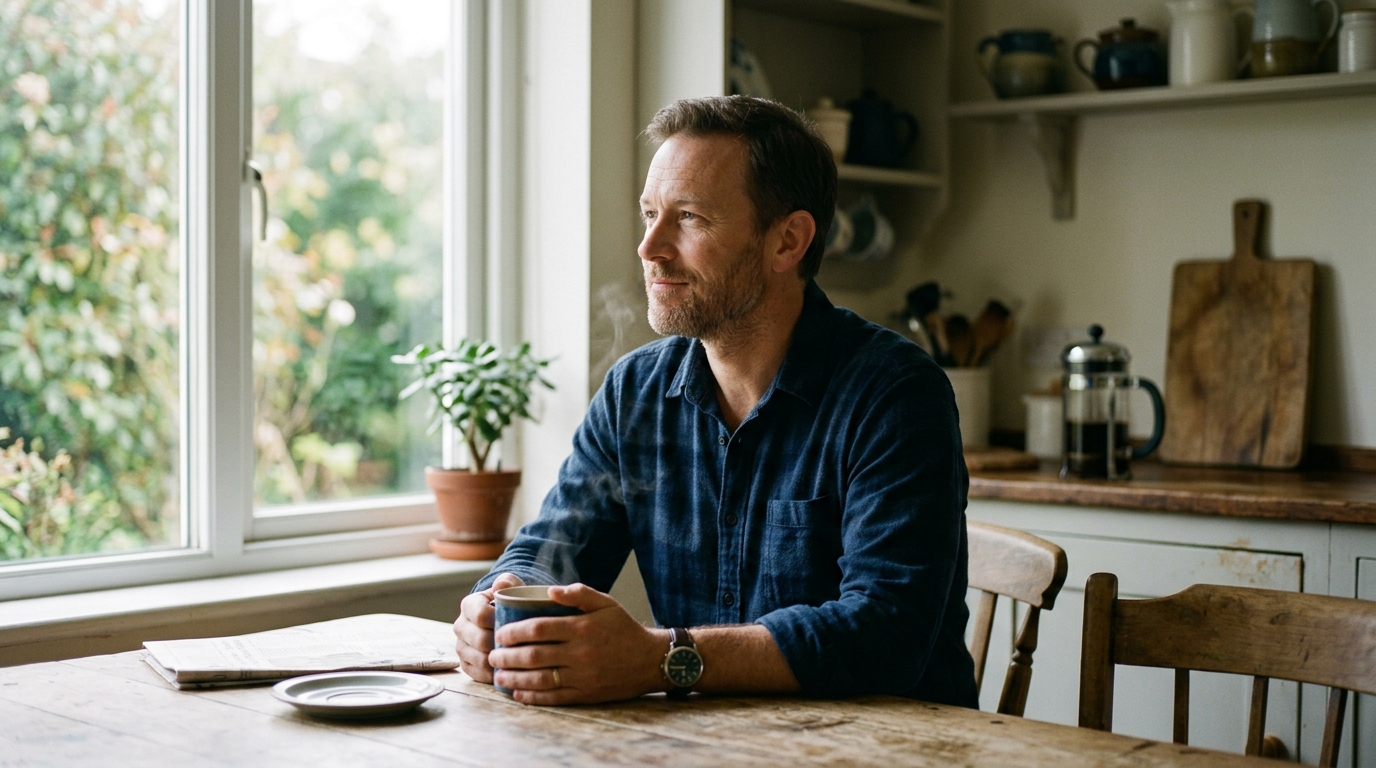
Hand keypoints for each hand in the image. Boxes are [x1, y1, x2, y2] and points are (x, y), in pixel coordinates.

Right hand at [453, 572, 524, 682]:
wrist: (503, 618)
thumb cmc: (510, 602)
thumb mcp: (512, 586)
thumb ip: (508, 582)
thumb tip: (501, 584)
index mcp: (469, 605)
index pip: (480, 616)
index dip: (498, 622)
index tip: (517, 624)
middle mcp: (460, 626)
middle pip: (479, 640)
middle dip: (501, 644)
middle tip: (523, 646)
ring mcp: (461, 646)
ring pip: (478, 659)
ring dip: (498, 662)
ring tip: (518, 660)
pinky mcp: (465, 664)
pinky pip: (477, 674)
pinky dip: (493, 674)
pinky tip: (510, 671)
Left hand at [488, 583, 667, 704]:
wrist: (650, 660)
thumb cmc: (624, 629)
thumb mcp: (607, 603)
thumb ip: (579, 594)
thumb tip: (550, 590)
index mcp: (582, 628)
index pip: (539, 629)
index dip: (514, 632)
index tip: (500, 633)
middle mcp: (580, 653)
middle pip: (534, 655)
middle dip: (508, 656)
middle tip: (492, 655)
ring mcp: (583, 676)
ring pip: (540, 679)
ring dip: (514, 678)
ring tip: (498, 676)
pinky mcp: (586, 694)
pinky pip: (554, 697)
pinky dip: (533, 697)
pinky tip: (518, 695)